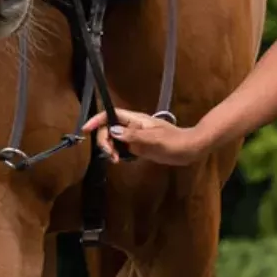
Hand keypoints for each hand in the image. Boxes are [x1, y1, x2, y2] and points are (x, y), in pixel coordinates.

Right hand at [82, 108, 206, 165]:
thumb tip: (112, 132)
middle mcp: (132, 126)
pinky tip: (123, 161)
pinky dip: (119, 154)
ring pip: (114, 140)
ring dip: (111, 149)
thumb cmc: (174, 142)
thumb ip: (133, 136)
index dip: (97, 121)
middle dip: (105, 141)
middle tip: (112, 157)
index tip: (86, 130)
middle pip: (109, 129)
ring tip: (116, 160)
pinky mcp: (139, 146)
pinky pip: (123, 148)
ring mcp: (135, 136)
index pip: (110, 115)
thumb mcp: (154, 140)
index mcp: (135, 120)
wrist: (190, 149)